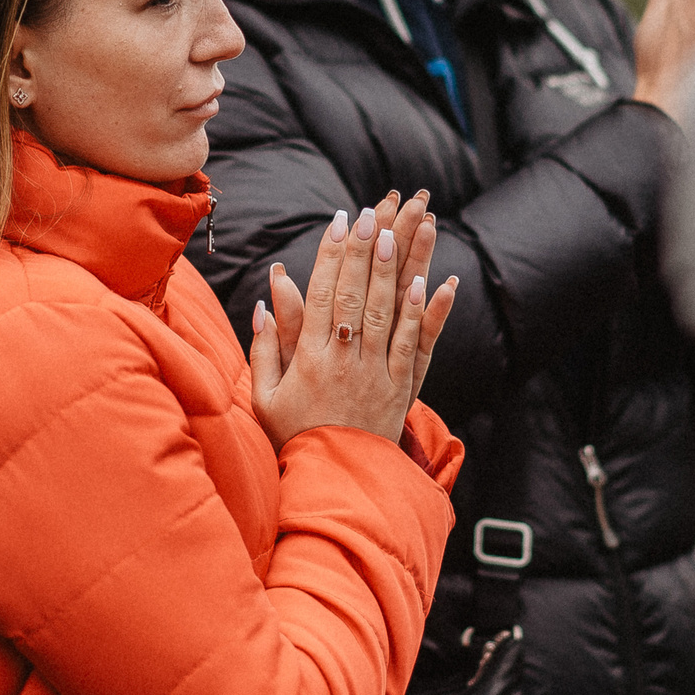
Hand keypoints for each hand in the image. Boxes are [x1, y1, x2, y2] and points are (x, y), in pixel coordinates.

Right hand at [249, 197, 458, 451]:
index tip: (341, 221)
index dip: (332, 255)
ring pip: (388, 313)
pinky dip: (423, 313)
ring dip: (395, 270)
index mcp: (309, 357)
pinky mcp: (401, 389)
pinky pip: (415, 345)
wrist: (335, 481)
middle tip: (373, 213)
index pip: (322, 295)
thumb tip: (263, 305)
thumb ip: (265, 349)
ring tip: (401, 232)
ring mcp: (376, 373)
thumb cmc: (295, 436)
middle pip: (357, 295)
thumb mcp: (265, 396)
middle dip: (365, 251)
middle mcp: (344, 359)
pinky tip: (431, 283)